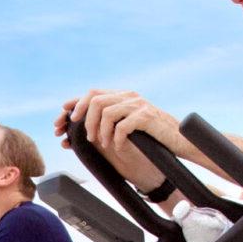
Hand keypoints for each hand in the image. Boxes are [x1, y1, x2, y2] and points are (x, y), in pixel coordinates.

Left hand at [57, 89, 181, 187]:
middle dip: (84, 120)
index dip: (75, 105)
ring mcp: (138, 105)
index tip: (62, 119)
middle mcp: (129, 97)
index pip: (93, 93)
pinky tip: (118, 148)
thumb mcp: (127, 126)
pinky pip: (122, 127)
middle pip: (95, 100)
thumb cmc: (151, 137)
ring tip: (103, 145)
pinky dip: (116, 140)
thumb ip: (108, 123)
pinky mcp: (146, 118)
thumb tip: (79, 131)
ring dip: (100, 131)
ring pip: (106, 112)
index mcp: (123, 96)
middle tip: (86, 138)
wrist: (180, 140)